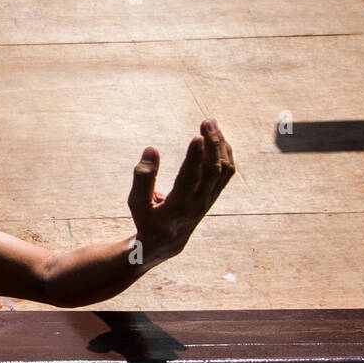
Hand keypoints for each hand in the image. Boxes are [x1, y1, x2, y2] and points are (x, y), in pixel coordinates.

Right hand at [127, 118, 234, 260]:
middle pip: (213, 171)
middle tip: (206, 121)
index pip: (190, 179)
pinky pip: (226, 171)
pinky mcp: (214, 194)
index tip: (198, 136)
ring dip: (220, 145)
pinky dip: (224, 151)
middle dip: (213, 144)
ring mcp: (210, 198)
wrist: (167, 241)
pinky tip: (216, 137)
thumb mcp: (136, 203)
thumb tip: (152, 149)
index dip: (194, 158)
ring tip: (210, 124)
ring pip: (224, 169)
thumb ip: (142, 177)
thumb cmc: (147, 218)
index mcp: (177, 207)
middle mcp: (198, 203)